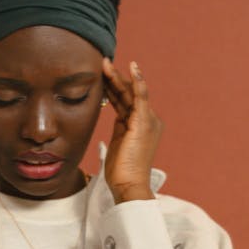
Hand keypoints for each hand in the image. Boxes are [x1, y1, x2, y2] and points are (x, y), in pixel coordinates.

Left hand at [102, 59, 161, 202]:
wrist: (129, 185)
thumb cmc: (121, 171)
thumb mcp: (118, 143)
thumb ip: (118, 128)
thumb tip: (113, 118)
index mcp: (139, 125)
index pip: (125, 100)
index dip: (112, 87)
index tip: (100, 75)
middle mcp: (148, 120)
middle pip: (128, 94)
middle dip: (114, 78)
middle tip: (101, 63)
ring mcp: (148, 120)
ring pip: (131, 93)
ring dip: (118, 77)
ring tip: (105, 63)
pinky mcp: (144, 123)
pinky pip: (141, 98)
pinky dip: (137, 82)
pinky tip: (132, 68)